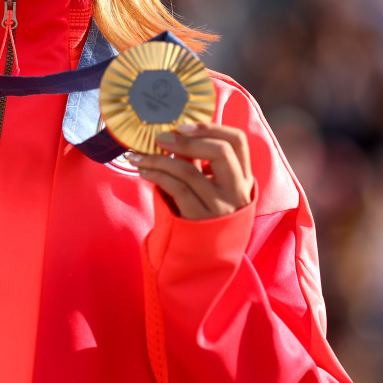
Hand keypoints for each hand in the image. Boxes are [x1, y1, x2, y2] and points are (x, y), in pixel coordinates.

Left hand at [133, 123, 253, 220]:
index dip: (211, 128)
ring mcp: (220, 207)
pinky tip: (143, 171)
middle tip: (159, 138)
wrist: (203, 257)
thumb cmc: (203, 212)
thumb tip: (175, 133)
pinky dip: (157, 175)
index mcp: (243, 178)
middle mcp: (236, 192)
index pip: (237, 141)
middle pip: (220, 152)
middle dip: (186, 141)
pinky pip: (176, 189)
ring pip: (190, 171)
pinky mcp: (199, 219)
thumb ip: (200, 161)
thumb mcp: (211, 186)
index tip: (183, 126)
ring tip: (139, 155)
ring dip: (159, 159)